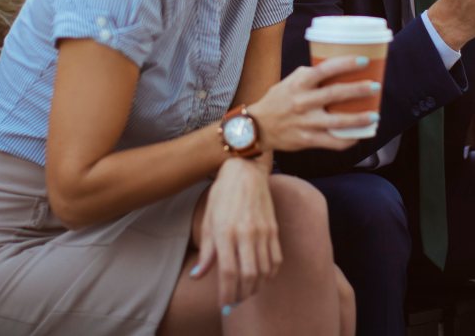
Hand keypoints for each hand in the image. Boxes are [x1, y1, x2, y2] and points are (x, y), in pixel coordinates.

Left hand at [191, 158, 280, 306]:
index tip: (224, 304)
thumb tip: (197, 276)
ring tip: (247, 292)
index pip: (228, 272)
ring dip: (255, 286)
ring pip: (264, 270)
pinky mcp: (274, 228)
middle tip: (235, 301)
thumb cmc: (223, 195)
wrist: (245, 171)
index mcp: (225, 231)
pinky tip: (262, 277)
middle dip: (242, 294)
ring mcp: (263, 231)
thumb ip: (206, 251)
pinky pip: (276, 259)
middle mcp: (246, 233)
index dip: (227, 293)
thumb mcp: (208, 220)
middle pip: (248, 275)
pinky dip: (270, 273)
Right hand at [247, 56, 379, 152]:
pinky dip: (348, 140)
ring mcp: (305, 123)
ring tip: (375, 115)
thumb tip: (336, 69)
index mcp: (298, 84)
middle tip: (375, 87)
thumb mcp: (290, 82)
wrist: (257, 127)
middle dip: (358, 90)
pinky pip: (332, 142)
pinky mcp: (306, 140)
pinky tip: (359, 136)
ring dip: (359, 119)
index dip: (345, 64)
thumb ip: (309, 76)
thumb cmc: (277, 101)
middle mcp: (302, 102)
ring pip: (337, 121)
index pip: (324, 69)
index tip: (364, 61)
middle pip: (335, 94)